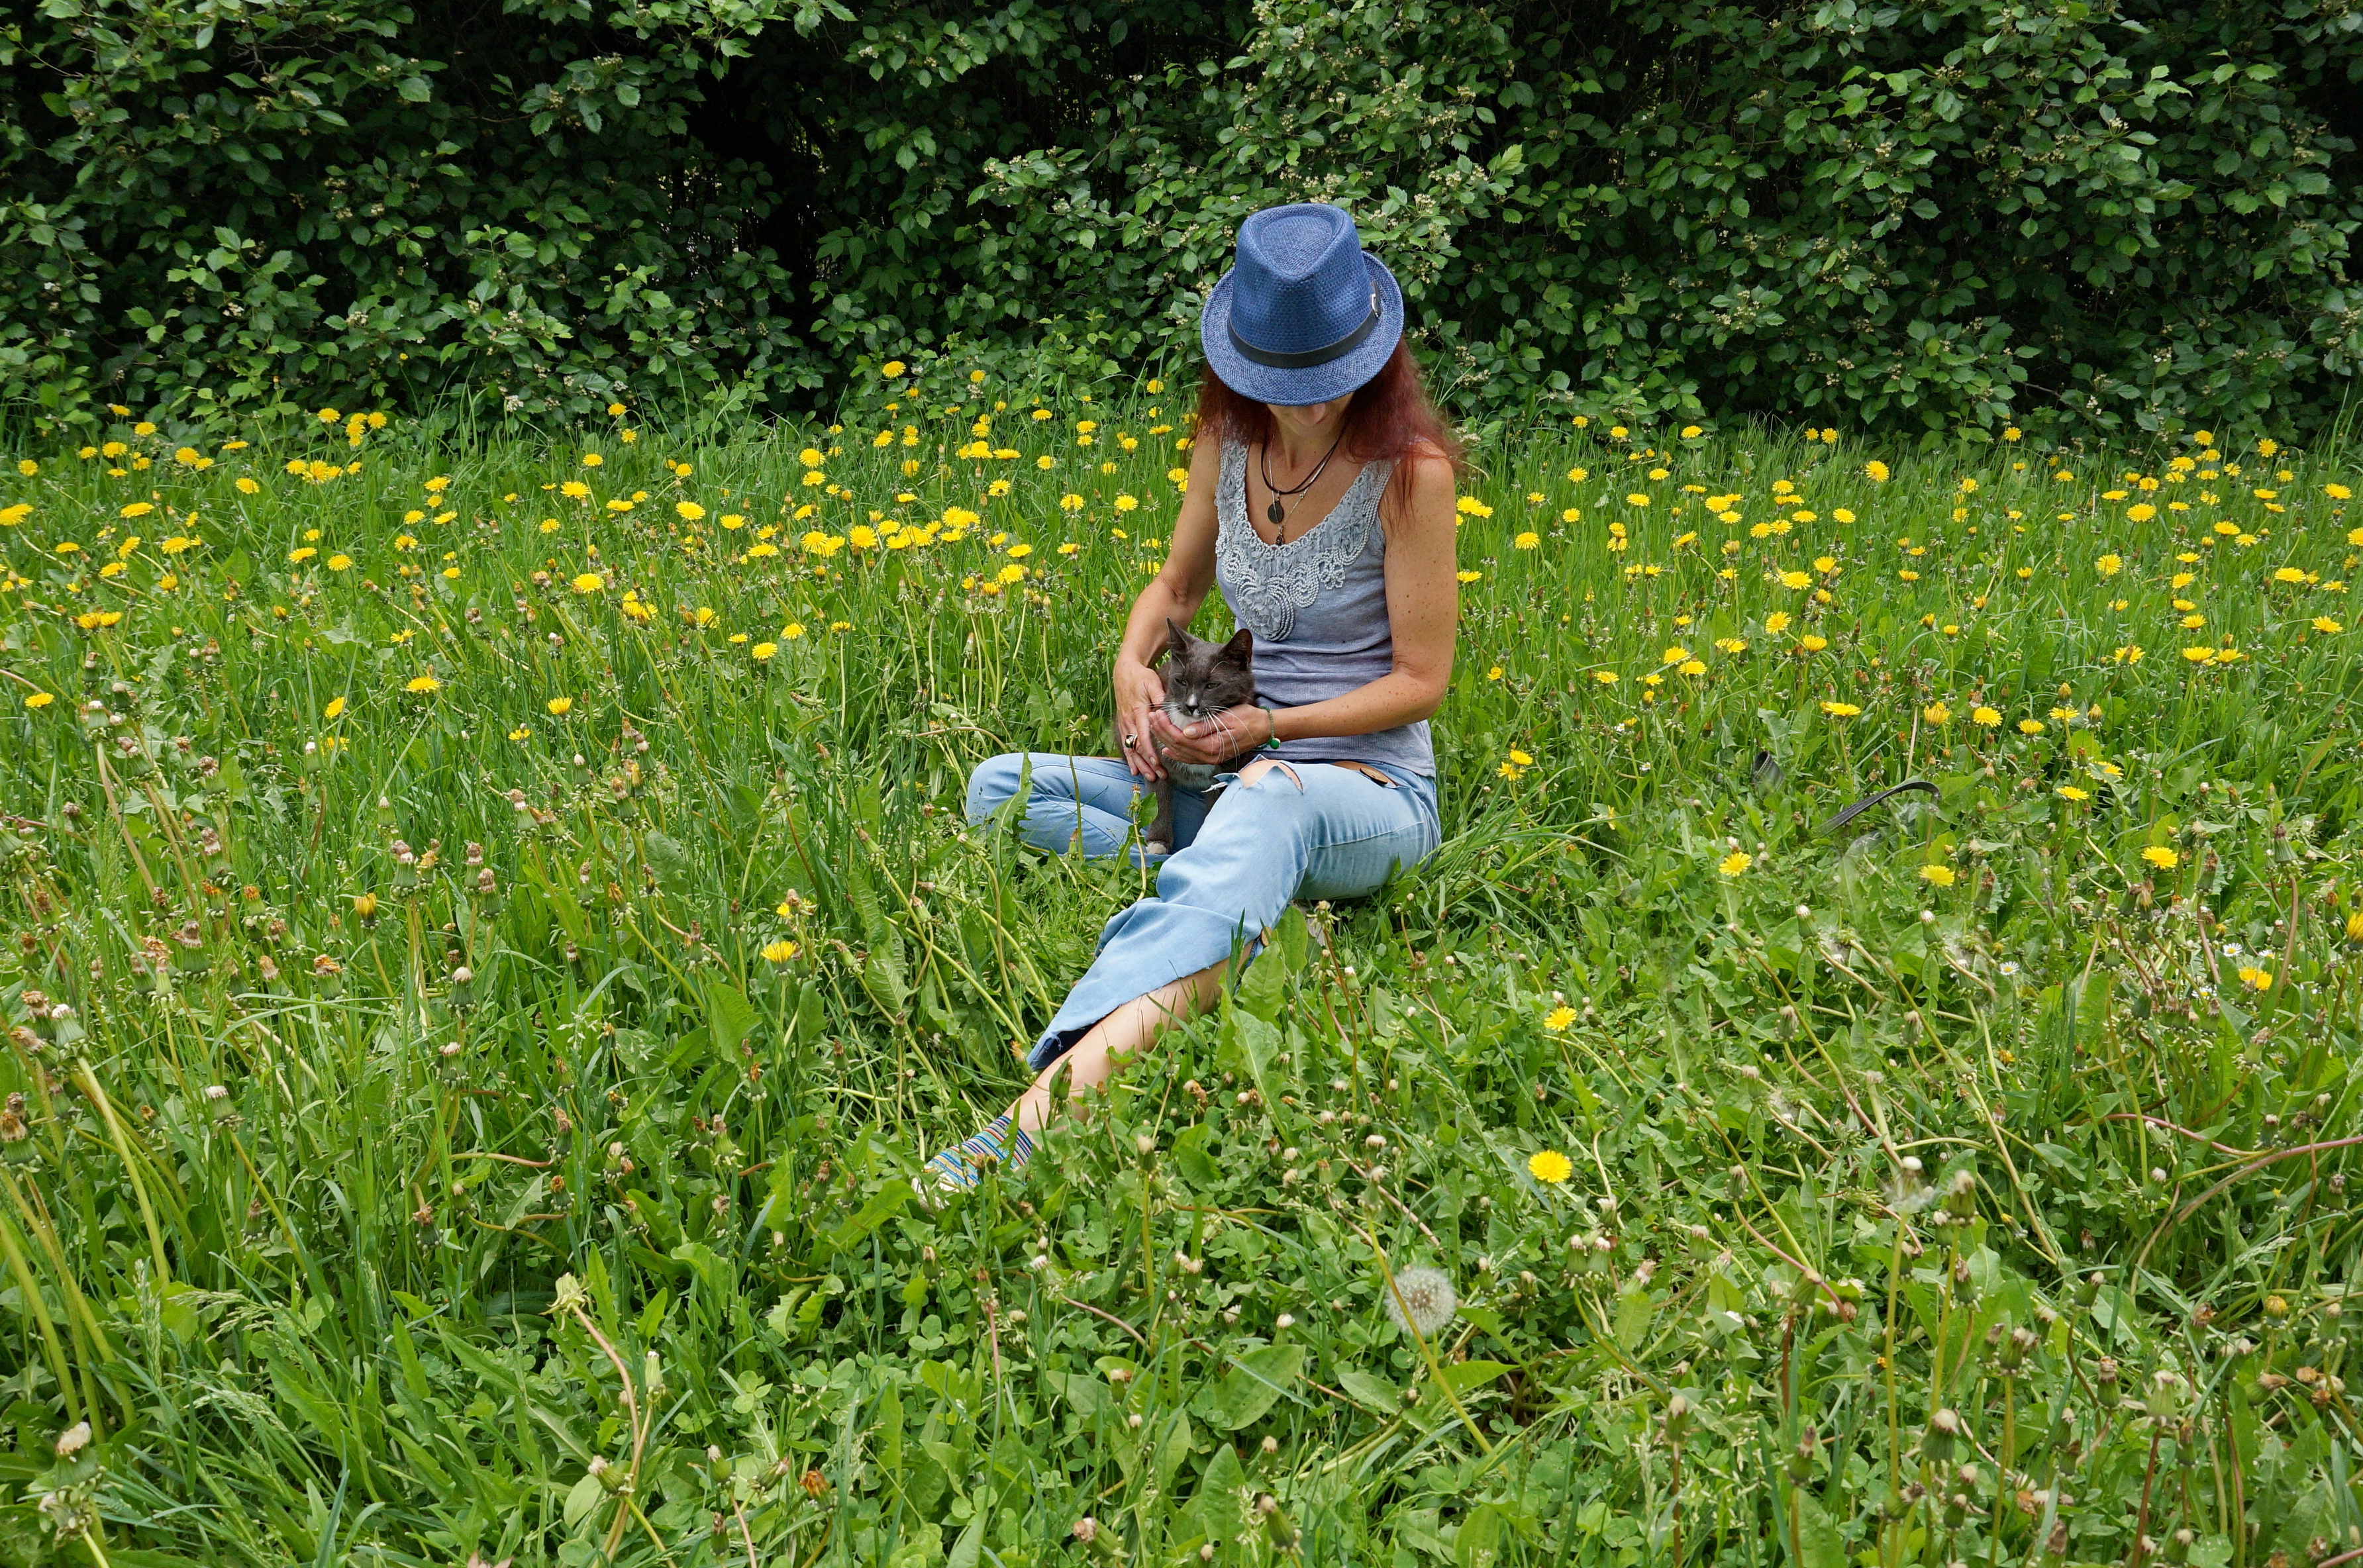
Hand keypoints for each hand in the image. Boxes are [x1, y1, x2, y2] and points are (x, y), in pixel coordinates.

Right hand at [1114, 657, 1166, 780]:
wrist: (1124, 671)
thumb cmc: (1141, 677)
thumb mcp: (1152, 683)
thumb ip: (1160, 696)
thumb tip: (1168, 708)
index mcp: (1138, 712)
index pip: (1143, 736)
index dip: (1150, 751)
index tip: (1158, 762)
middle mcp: (1129, 720)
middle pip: (1137, 747)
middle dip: (1147, 763)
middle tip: (1157, 776)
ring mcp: (1124, 723)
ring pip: (1130, 748)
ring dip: (1139, 764)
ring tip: (1148, 777)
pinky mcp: (1123, 724)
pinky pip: (1126, 744)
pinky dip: (1130, 758)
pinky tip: (1135, 769)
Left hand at [1152, 703, 1270, 766]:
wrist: (1264, 729)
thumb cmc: (1248, 719)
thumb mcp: (1227, 718)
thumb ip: (1205, 727)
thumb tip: (1185, 732)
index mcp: (1211, 746)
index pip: (1181, 738)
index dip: (1166, 727)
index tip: (1157, 714)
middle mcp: (1208, 756)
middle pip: (1178, 747)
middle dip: (1162, 732)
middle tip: (1151, 717)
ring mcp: (1210, 759)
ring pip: (1181, 754)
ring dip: (1166, 741)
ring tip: (1155, 728)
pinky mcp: (1212, 757)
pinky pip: (1190, 758)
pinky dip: (1177, 753)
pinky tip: (1167, 749)